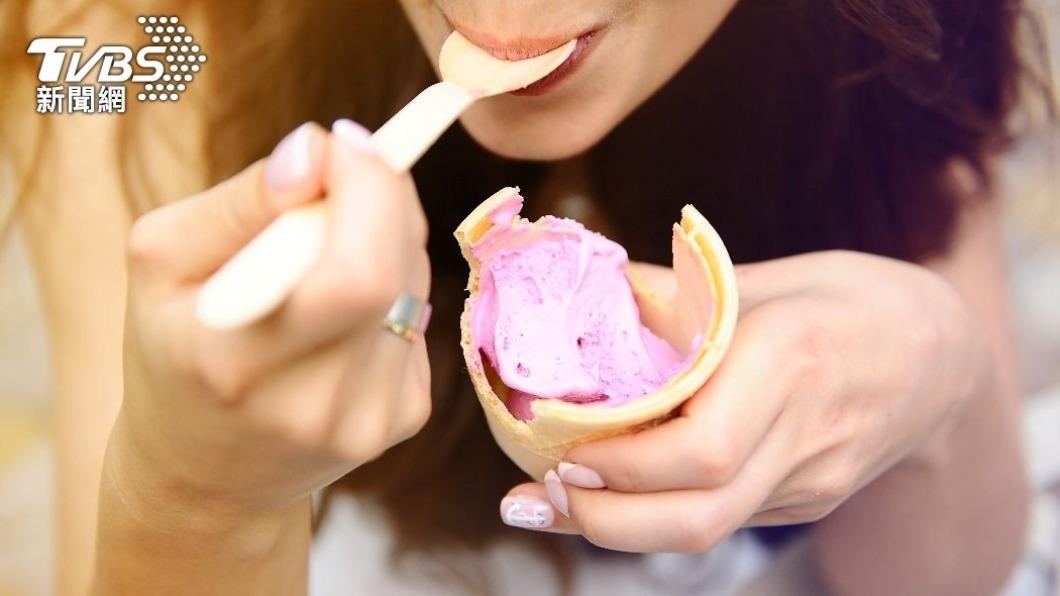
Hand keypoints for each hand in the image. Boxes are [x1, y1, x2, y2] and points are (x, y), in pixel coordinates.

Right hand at [111, 121, 431, 519]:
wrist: (206, 476)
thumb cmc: (175, 352)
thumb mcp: (161, 264)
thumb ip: (238, 203)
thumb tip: (316, 152)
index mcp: (237, 365)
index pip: (354, 273)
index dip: (367, 190)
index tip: (341, 143)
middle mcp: (314, 405)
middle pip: (395, 273)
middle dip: (382, 196)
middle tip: (346, 172)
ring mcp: (368, 420)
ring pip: (414, 286)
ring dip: (387, 238)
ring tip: (331, 244)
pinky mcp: (402, 420)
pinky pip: (417, 318)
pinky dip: (391, 286)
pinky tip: (344, 304)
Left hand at [499, 251, 983, 550]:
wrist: (942, 357)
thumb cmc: (847, 300)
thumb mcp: (766, 276)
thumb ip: (677, 293)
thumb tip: (585, 294)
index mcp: (791, 360)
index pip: (701, 449)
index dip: (620, 463)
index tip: (559, 445)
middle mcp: (803, 434)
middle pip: (698, 517)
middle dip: (604, 519)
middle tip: (538, 493)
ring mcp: (811, 480)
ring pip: (707, 532)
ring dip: (620, 527)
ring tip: (556, 498)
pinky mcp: (807, 501)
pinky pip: (723, 518)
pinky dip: (658, 513)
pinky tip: (616, 490)